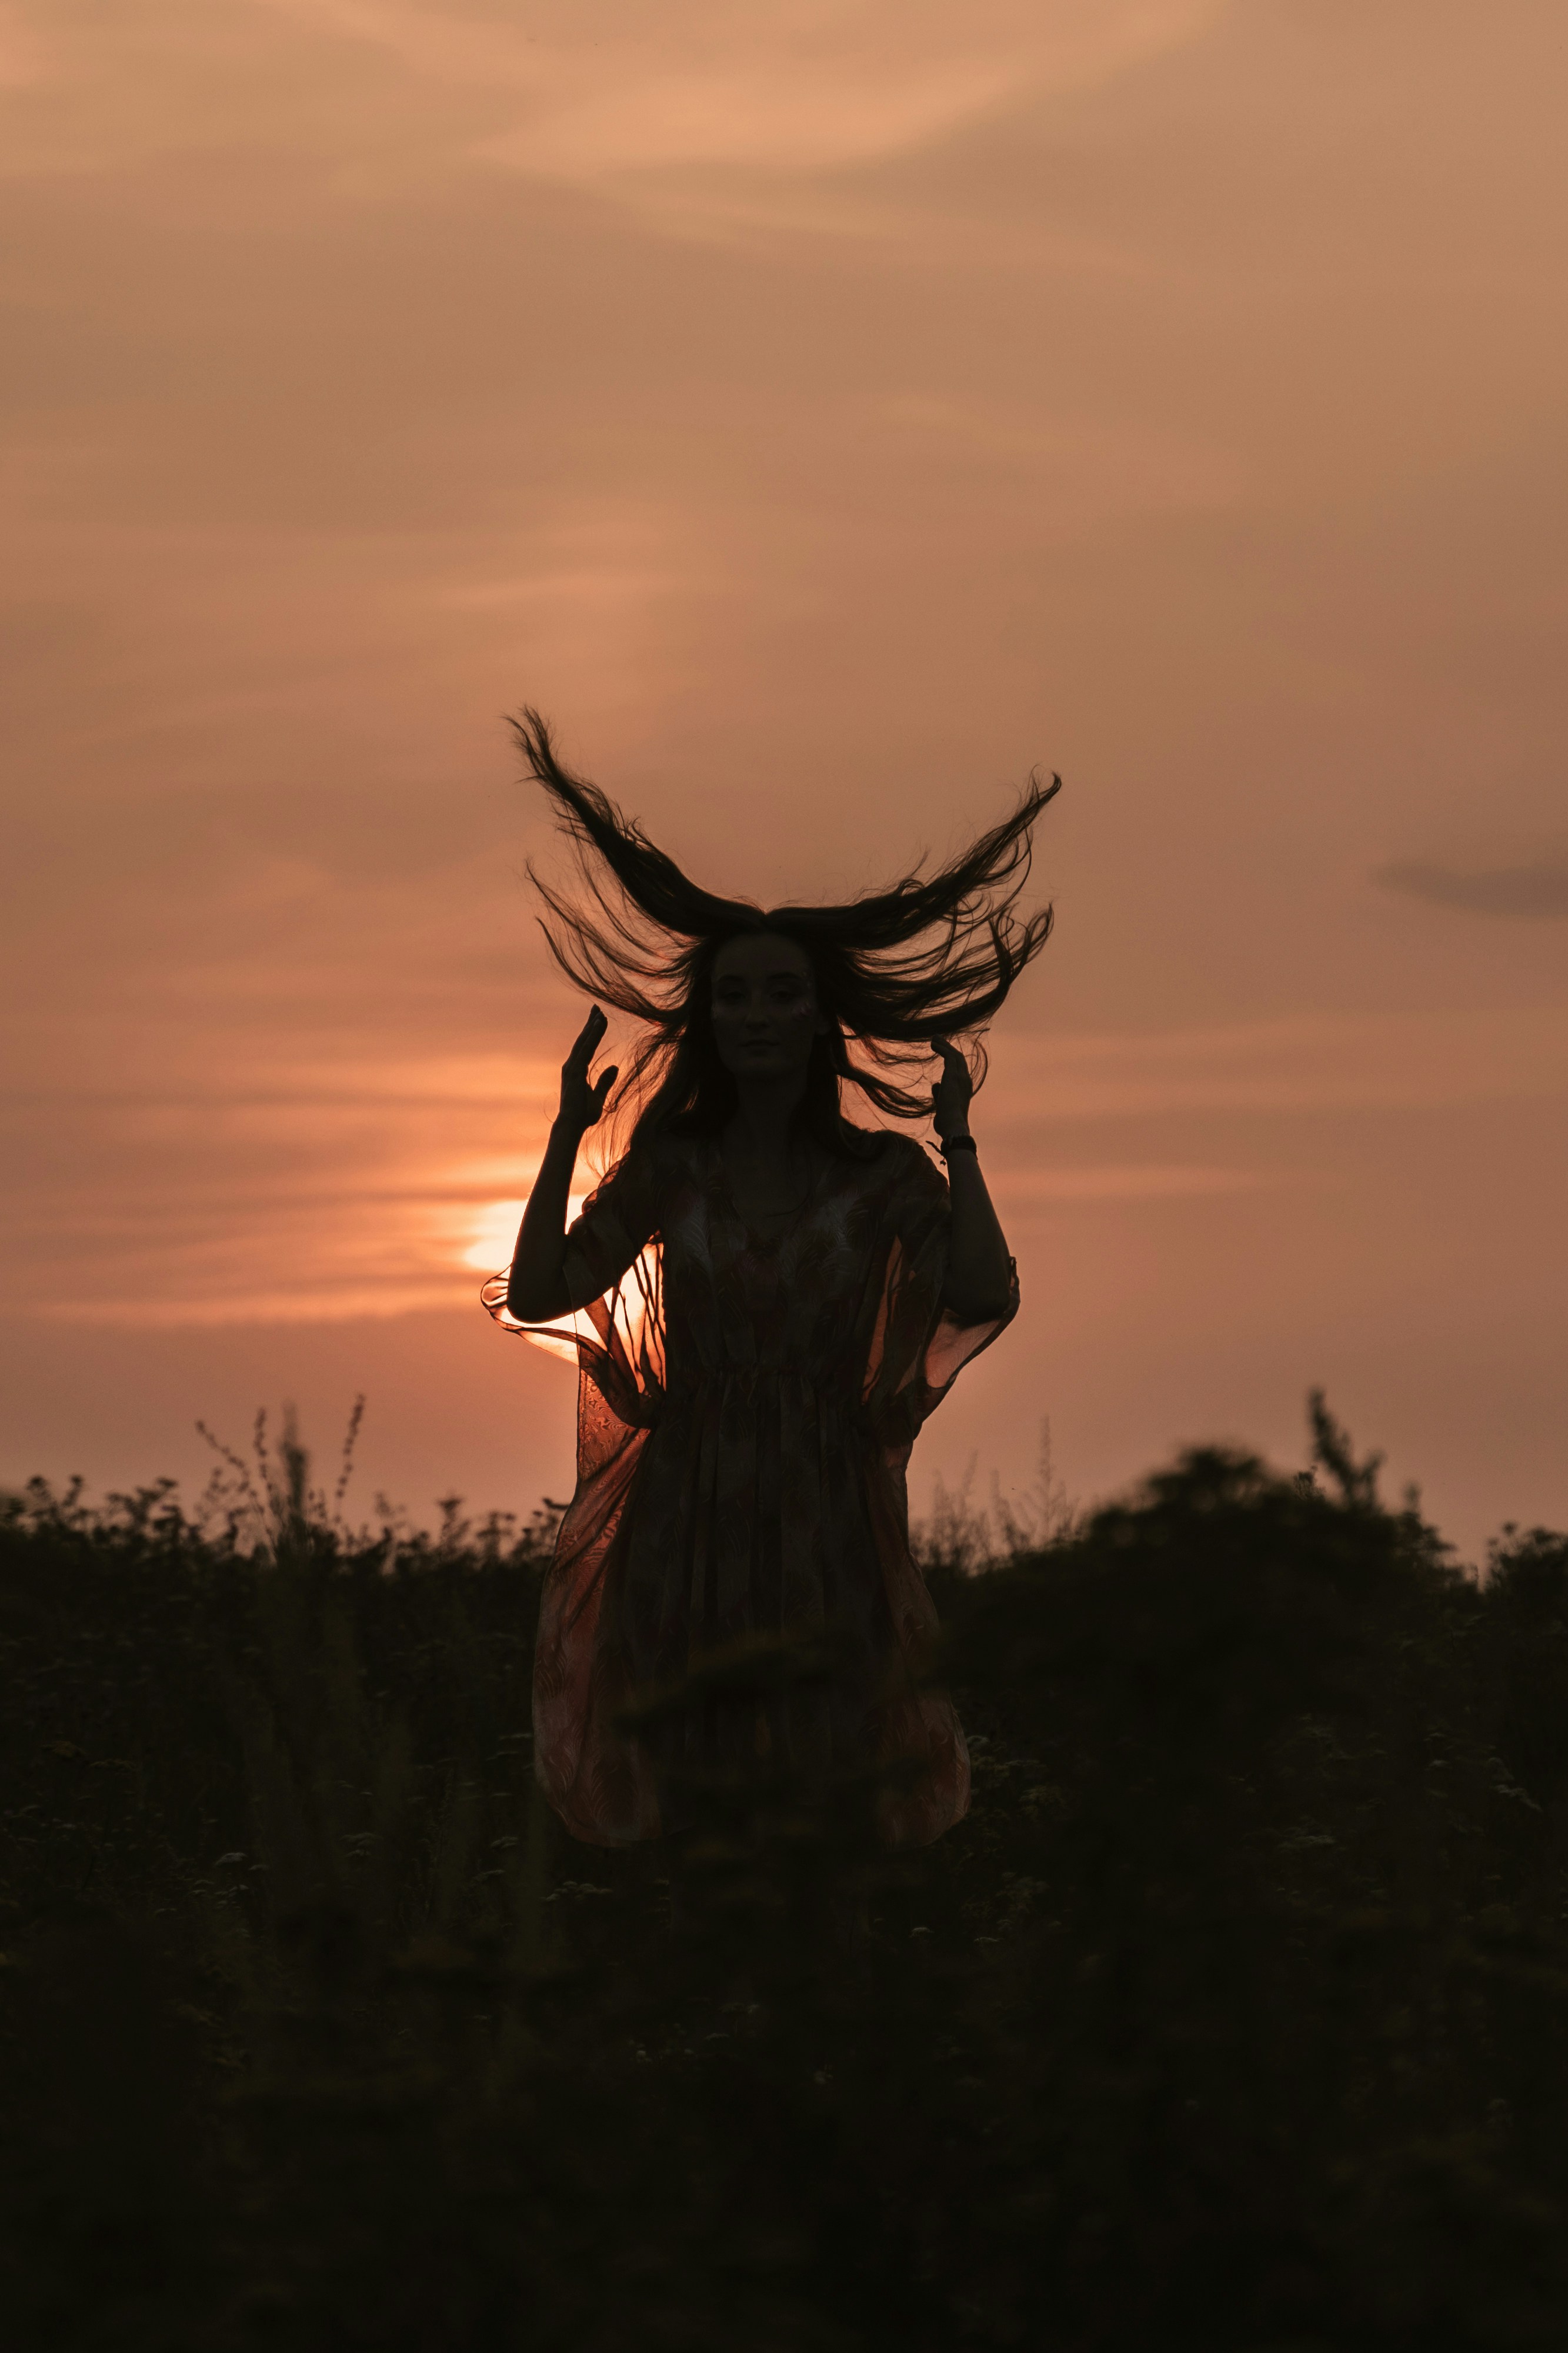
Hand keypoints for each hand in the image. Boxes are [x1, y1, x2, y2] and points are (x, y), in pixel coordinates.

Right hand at [557, 1006, 618, 1133]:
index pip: (585, 1046)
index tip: (597, 1019)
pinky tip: (598, 1025)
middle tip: (597, 1008)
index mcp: (577, 1070)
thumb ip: (605, 1081)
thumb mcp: (599, 1096)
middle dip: (590, 1023)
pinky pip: (586, 1050)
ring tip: (600, 1013)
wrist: (573, 1125)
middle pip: (582, 1040)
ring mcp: (572, 1068)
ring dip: (592, 1027)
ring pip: (583, 1042)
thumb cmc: (583, 1114)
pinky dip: (592, 1036)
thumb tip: (615, 1067)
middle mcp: (571, 1065)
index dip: (591, 1032)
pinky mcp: (575, 1072)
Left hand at [930, 1036, 972, 1140]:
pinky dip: (941, 1048)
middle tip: (938, 1039)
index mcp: (965, 1088)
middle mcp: (966, 1080)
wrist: (953, 1126)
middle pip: (958, 1058)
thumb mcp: (943, 1105)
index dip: (951, 1058)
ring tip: (934, 1039)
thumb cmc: (947, 1122)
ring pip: (954, 1054)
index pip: (960, 1069)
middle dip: (948, 1047)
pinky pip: (949, 1055)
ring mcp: (961, 1077)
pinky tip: (933, 1044)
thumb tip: (935, 1084)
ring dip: (944, 1045)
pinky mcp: (953, 1075)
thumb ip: (940, 1093)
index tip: (943, 1051)